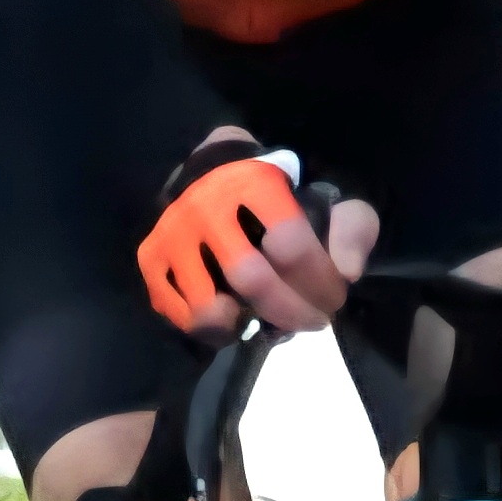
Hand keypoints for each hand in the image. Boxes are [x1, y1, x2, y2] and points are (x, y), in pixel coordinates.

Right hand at [139, 135, 375, 341]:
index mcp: (255, 182)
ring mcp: (172, 232)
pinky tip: (234, 319)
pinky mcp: (150, 256)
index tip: (335, 296)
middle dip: (291, 312)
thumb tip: (347, 272)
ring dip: (247, 325)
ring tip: (267, 321)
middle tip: (310, 321)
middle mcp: (206, 203)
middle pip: (251, 279)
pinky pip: (178, 313)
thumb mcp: (326, 197)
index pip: (291, 245)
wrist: (215, 170)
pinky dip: (211, 330)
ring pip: (208, 307)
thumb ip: (351, 228)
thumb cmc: (278, 190)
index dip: (321, 282)